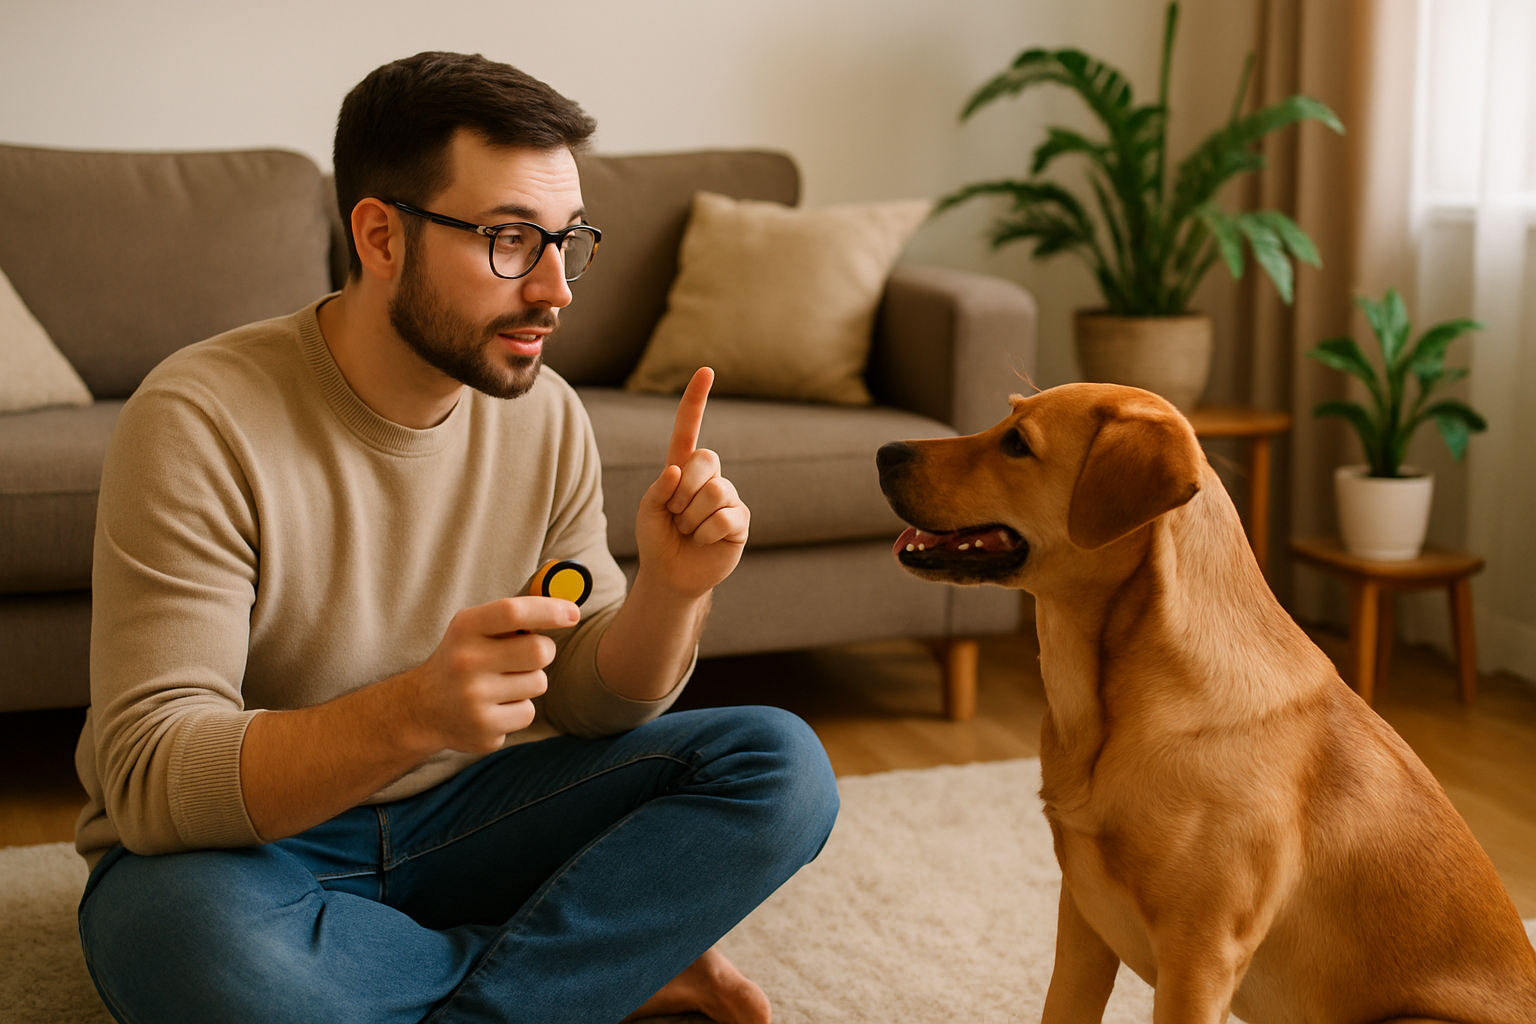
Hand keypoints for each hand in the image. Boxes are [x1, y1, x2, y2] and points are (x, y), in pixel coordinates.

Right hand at [403, 596, 579, 753]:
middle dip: (545, 650)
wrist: (422, 709)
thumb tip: (565, 606)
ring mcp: (474, 700)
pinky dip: (519, 708)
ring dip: (530, 681)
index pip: (513, 612)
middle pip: (539, 651)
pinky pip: (528, 712)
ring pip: (539, 683)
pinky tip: (495, 706)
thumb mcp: (474, 629)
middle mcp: (466, 662)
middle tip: (530, 654)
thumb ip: (513, 617)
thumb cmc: (463, 658)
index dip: (549, 610)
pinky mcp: (484, 730)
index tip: (573, 613)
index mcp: (465, 629)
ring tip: (502, 683)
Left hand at [635, 367, 749, 598]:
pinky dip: (706, 533)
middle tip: (676, 516)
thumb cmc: (657, 538)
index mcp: (683, 467)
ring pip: (714, 492)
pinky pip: (725, 517)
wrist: (671, 575)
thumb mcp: (647, 510)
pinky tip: (704, 541)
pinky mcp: (741, 521)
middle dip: (682, 492)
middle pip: (705, 460)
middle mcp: (710, 477)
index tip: (706, 371)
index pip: (690, 428)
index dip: (697, 400)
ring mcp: (728, 498)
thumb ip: (658, 488)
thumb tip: (678, 471)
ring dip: (691, 518)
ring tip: (689, 531)